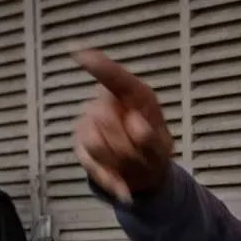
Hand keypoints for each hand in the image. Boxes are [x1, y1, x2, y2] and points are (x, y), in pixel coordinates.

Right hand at [72, 49, 173, 202]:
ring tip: (132, 166)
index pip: (115, 78)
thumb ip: (151, 138)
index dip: (98, 66)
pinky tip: (122, 187)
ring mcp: (89, 123)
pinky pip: (89, 162)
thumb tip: (135, 126)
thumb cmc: (154, 151)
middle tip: (142, 156)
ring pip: (94, 141)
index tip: (78, 52)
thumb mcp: (162, 147)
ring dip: (118, 161)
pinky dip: (109, 179)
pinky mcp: (79, 145)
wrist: (145, 175)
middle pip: (102, 117)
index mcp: (133, 96)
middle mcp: (106, 104)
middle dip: (126, 144)